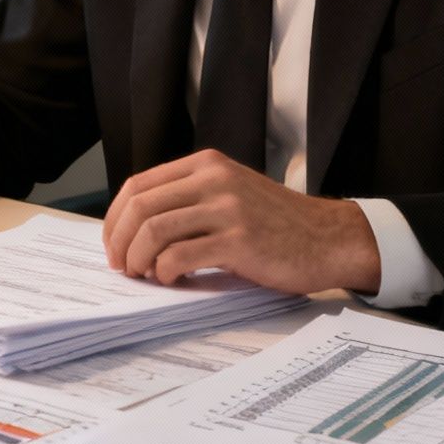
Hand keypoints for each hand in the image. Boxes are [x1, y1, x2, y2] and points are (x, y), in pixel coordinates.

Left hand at [101, 149, 381, 295]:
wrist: (329, 238)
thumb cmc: (277, 224)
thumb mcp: (231, 193)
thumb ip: (190, 199)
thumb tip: (136, 228)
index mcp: (207, 165)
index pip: (139, 186)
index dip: (116, 218)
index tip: (113, 243)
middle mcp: (214, 180)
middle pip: (140, 207)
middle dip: (120, 241)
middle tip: (122, 265)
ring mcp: (227, 208)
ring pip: (154, 231)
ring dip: (138, 260)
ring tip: (144, 275)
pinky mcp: (239, 241)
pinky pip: (180, 256)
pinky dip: (165, 272)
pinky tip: (173, 279)